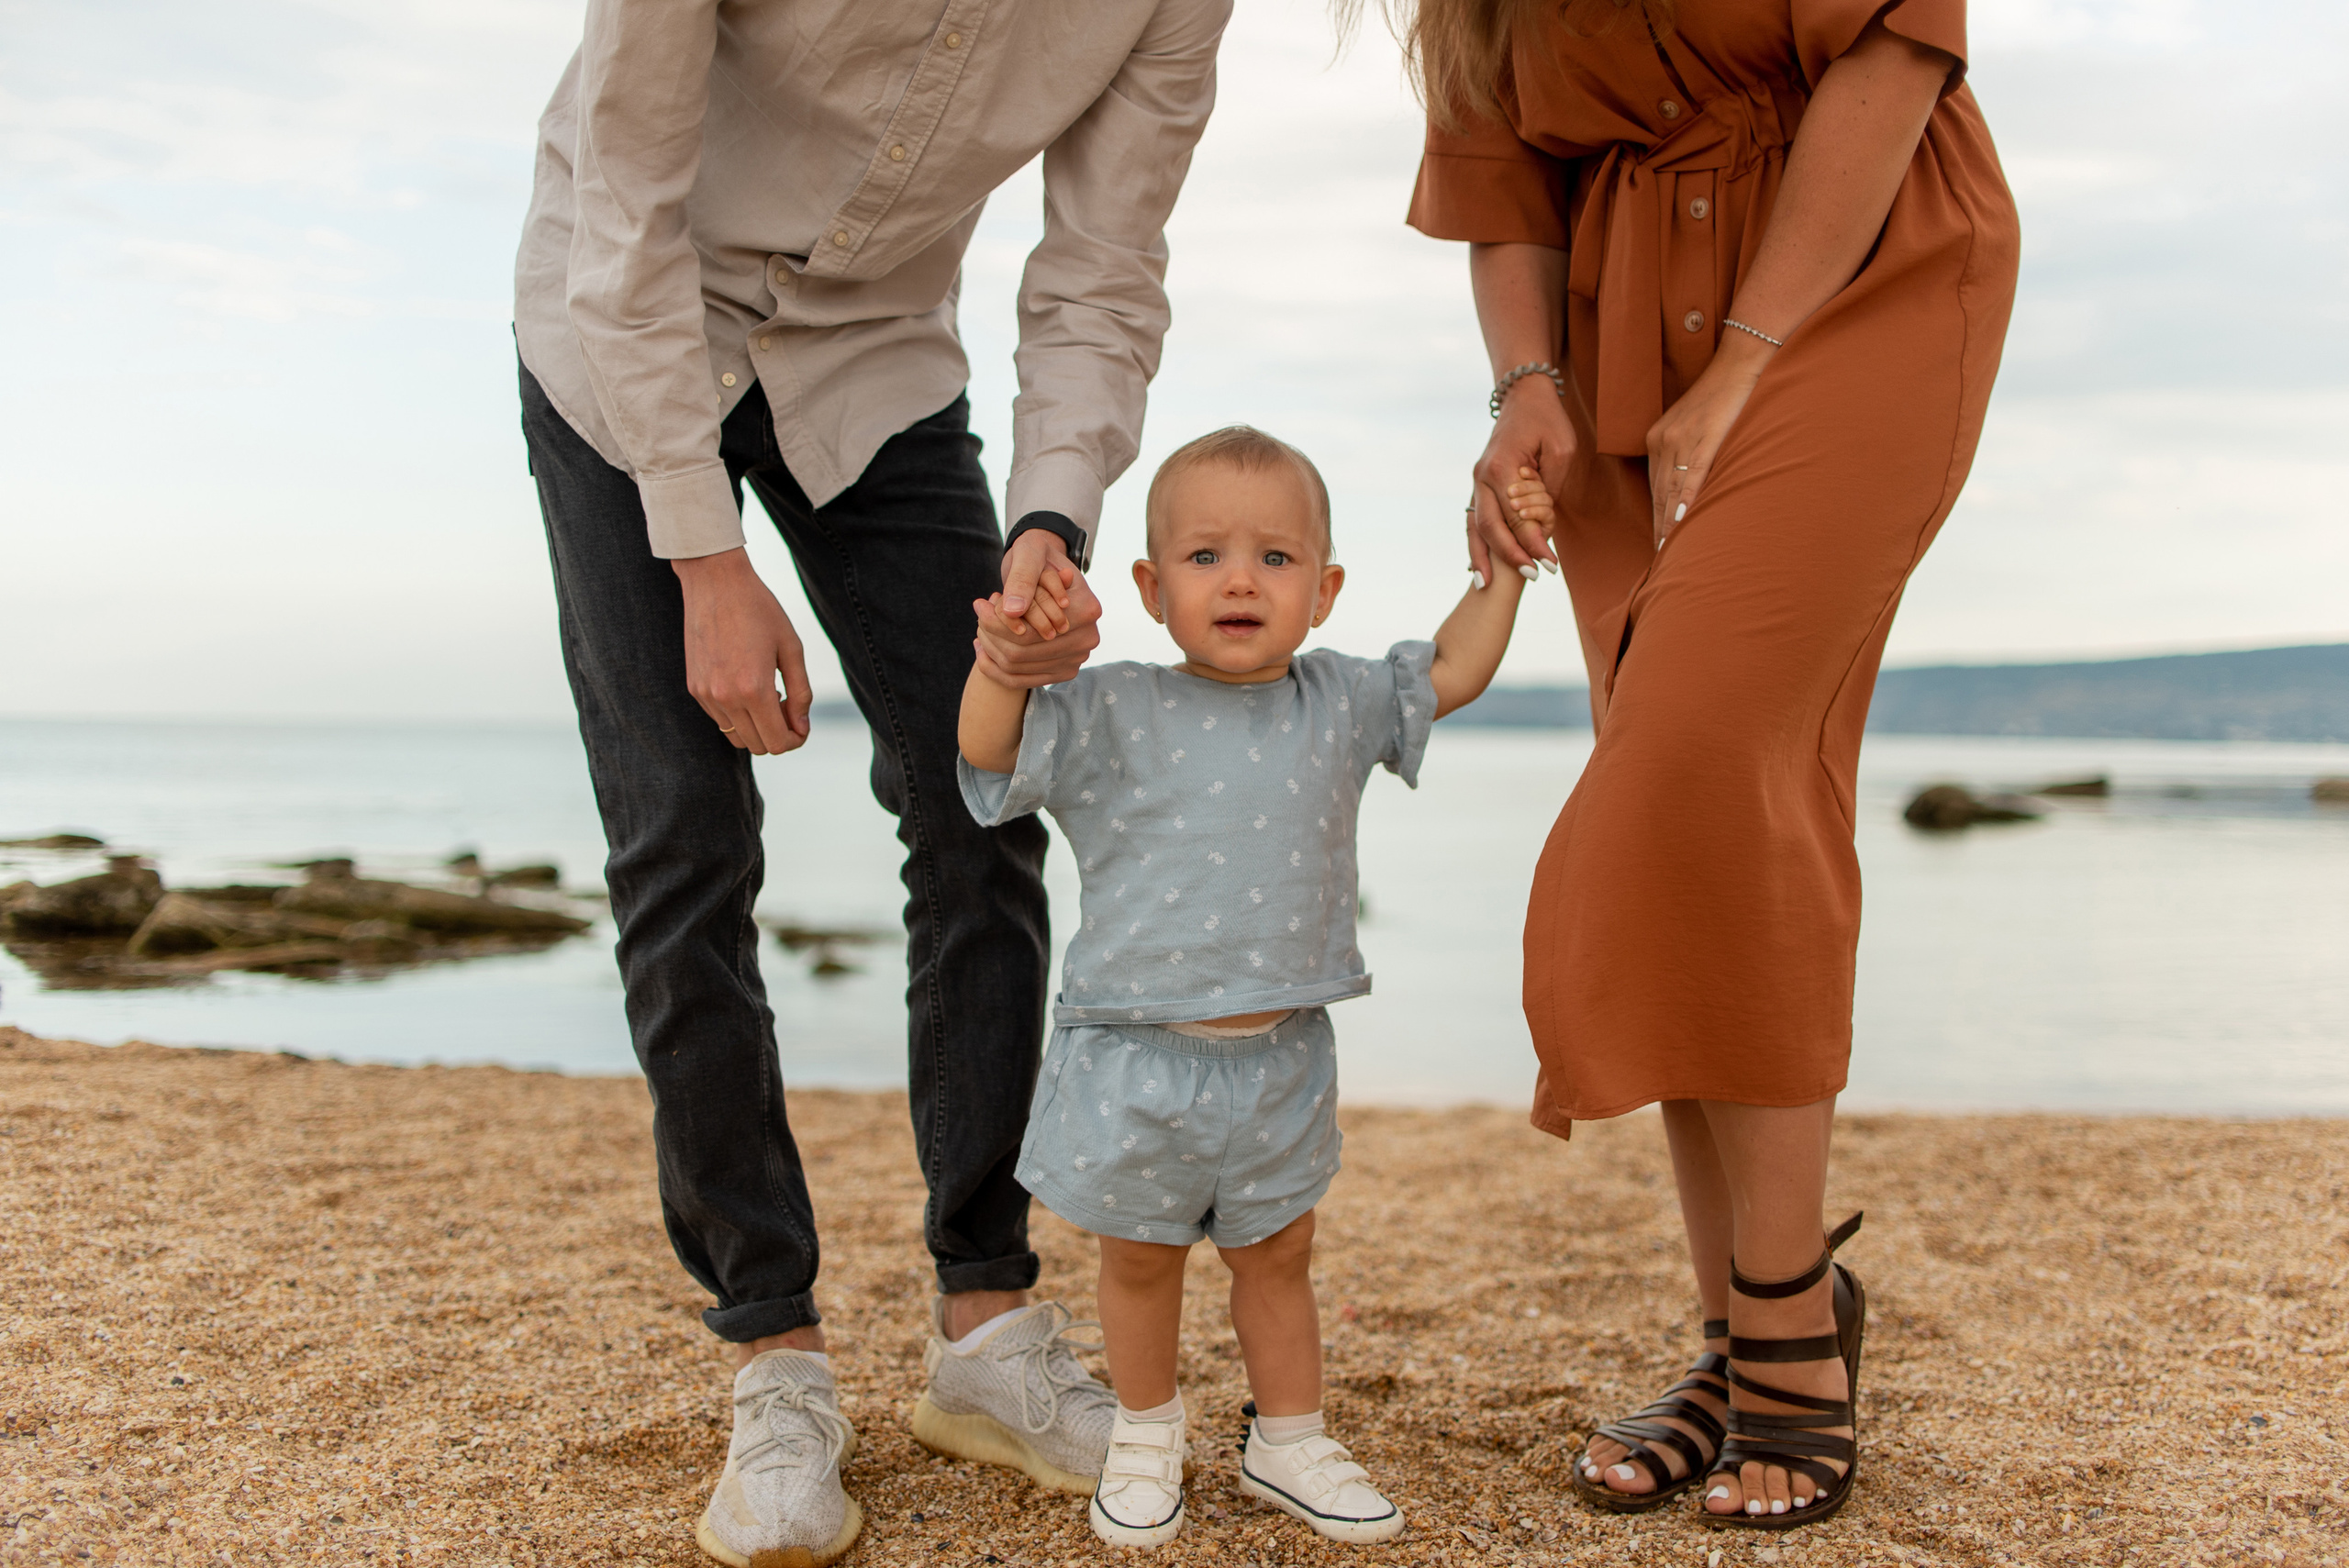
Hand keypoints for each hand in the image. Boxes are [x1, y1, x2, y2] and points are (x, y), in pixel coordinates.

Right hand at [673, 548, 812, 755]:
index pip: (777, 743)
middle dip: (778, 734)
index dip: (795, 740)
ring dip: (757, 726)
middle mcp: (725, 698)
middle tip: (787, 704)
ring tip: (768, 693)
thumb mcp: (792, 648)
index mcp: (754, 689)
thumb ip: (801, 693)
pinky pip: (720, 719)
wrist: (715, 582)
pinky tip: (747, 685)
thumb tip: (802, 728)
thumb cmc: (759, 610)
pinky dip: (738, 714)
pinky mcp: (693, 687)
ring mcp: (705, 694)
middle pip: (758, 746)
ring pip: (736, 737)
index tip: (801, 724)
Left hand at [983, 532, 1100, 685]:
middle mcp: (1087, 639)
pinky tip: (981, 650)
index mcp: (1086, 609)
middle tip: (978, 613)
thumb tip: (1013, 610)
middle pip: (1023, 651)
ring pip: (1018, 667)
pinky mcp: (1064, 672)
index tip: (979, 605)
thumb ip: (1023, 578)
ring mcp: (1077, 659)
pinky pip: (1022, 681)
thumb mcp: (1030, 554)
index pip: (1030, 629)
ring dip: (991, 649)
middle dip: (992, 634)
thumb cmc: (1040, 557)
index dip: (997, 621)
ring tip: (979, 627)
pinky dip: (996, 669)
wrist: (1052, 569)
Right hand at [1469, 376, 1574, 582]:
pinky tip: (1478, 567)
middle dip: (1510, 556)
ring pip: (1475, 527)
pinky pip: (1474, 520)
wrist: (1523, 397)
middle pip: (1491, 526)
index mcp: (1502, 467)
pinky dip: (1476, 544)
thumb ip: (1550, 488)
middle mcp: (1482, 476)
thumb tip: (1540, 525)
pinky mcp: (1479, 486)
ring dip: (1482, 557)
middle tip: (1532, 577)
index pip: (1517, 515)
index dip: (1534, 543)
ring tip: (1486, 587)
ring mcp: (1476, 481)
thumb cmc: (1547, 420)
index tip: (1551, 565)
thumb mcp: (1562, 449)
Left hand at [1646, 332, 1773, 547]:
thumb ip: (1690, 453)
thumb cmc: (1726, 395)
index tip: (1657, 546)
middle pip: (1658, 495)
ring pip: (1671, 491)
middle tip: (1659, 561)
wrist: (1742, 361)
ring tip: (1670, 554)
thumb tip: (1692, 489)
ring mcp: (1681, 439)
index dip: (1656, 519)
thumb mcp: (1699, 425)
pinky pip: (1692, 477)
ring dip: (1670, 525)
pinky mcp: (1704, 437)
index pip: (1655, 489)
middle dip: (1659, 529)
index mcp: (1659, 439)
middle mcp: (1663, 440)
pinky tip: (1682, 524)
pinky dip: (1685, 503)